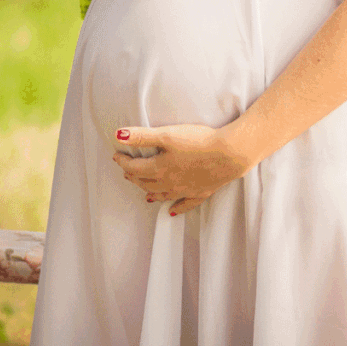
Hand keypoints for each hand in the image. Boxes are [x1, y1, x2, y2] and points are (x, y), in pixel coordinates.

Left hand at [112, 124, 255, 215]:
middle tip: (127, 171)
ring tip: (143, 193)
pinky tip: (171, 211)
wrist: (230, 154)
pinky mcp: (201, 192)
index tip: (116, 156)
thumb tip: (117, 136)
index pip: (134, 167)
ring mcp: (185, 190)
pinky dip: (176, 207)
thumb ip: (140, 136)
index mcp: (159, 169)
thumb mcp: (166, 135)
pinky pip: (185, 204)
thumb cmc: (198, 142)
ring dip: (150, 192)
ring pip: (162, 194)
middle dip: (134, 176)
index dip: (123, 161)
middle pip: (146, 182)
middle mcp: (169, 183)